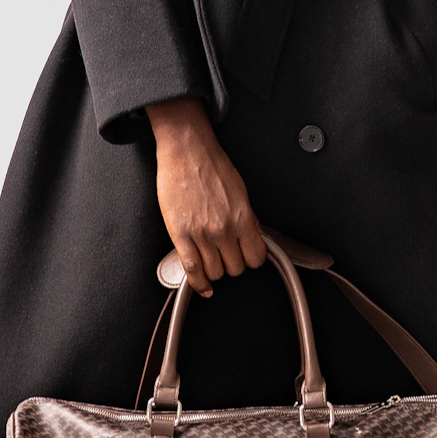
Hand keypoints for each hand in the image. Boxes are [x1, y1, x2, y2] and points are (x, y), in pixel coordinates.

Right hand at [146, 97, 266, 296]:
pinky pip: (191, 269)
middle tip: (227, 255)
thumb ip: (247, 218)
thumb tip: (252, 237)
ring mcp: (201, 233)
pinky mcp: (180, 234)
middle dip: (233, 264)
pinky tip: (202, 286)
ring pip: (215, 272)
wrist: (187, 150)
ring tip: (213, 261)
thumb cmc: (212, 165)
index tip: (247, 257)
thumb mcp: (240, 192)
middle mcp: (223, 229)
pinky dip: (198, 283)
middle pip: (235, 269)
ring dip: (215, 271)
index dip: (252, 260)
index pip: (256, 258)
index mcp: (242, 217)